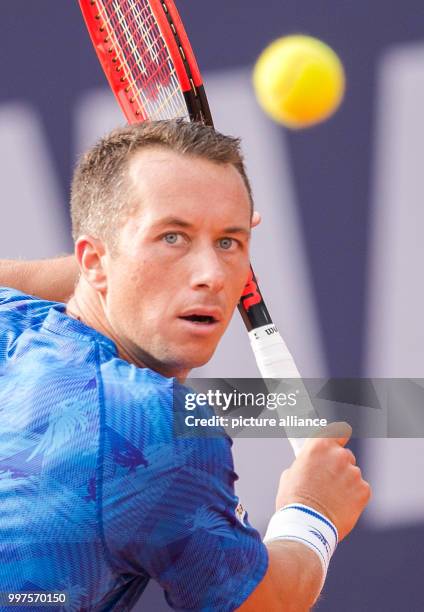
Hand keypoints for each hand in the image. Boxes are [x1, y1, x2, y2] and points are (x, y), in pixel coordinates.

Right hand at [275, 422, 370, 540]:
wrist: (306, 526)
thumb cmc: (293, 501)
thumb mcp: (290, 474)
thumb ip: (306, 464)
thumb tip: (311, 467)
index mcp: (319, 446)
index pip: (338, 431)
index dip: (338, 438)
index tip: (337, 443)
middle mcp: (338, 455)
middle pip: (345, 455)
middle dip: (338, 467)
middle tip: (327, 482)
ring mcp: (353, 472)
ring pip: (353, 474)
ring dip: (346, 483)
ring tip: (331, 499)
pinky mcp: (364, 490)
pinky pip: (361, 490)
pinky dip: (353, 497)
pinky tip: (340, 506)